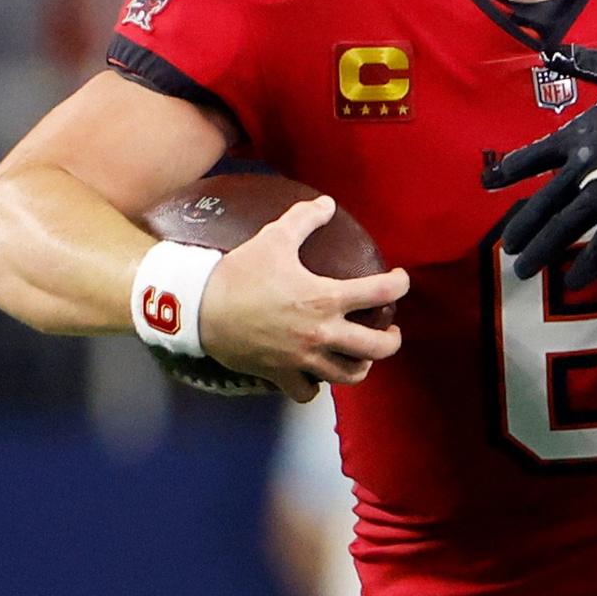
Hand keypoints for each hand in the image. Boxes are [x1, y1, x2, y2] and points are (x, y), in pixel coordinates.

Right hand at [202, 197, 408, 402]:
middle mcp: (322, 333)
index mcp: (326, 298)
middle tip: (389, 329)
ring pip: (351, 375)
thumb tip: (326, 203)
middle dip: (392, 339)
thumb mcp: (272, 239)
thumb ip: (303, 220)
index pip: (382, 293)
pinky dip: (316, 386)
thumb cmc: (238, 274)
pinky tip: (317, 375)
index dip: (400, 284)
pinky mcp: (281, 374)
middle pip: (379, 347)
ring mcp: (303, 359)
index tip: (399, 280)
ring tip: (361, 355)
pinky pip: (309, 392)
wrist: (196, 308)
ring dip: (361, 365)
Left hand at [484, 45, 596, 286]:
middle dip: (522, 226)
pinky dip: (589, 263)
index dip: (512, 171)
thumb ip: (588, 60)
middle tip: (507, 247)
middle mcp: (582, 165)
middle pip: (542, 202)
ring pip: (564, 226)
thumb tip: (557, 48)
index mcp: (577, 132)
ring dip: (542, 250)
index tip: (493, 183)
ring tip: (523, 269)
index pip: (533, 156)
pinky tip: (573, 282)